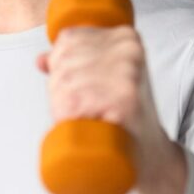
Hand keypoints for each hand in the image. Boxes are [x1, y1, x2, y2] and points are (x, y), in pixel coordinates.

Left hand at [35, 24, 173, 187]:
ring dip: (63, 107)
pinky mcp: (124, 100)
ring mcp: (128, 75)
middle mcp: (128, 51)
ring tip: (87, 118)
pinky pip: (73, 104)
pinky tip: (87, 124)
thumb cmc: (127, 118)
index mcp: (124, 37)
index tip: (72, 84)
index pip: (68, 39)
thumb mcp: (106, 79)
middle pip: (63, 62)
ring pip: (64, 84)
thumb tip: (42, 60)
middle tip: (81, 108)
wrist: (152, 155)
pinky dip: (69, 118)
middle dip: (59, 89)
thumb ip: (76, 63)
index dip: (59, 64)